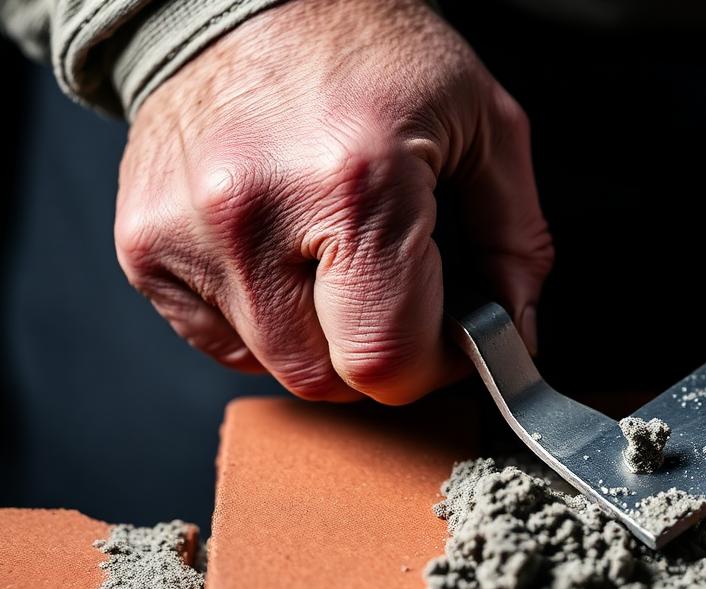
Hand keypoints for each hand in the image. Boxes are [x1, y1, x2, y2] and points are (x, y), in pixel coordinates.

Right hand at [116, 0, 551, 402]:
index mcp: (355, 185)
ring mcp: (187, 234)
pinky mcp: (145, 245)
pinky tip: (284, 258)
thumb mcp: (483, 123)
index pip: (387, 362)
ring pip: (276, 366)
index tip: (448, 334)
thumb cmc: (369, 48)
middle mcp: (256, 215)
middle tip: (397, 295)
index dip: (432, 365)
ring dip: (321, 339)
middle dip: (378, 351)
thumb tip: (513, 334)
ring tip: (336, 262)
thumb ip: (516, 243)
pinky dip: (265, 323)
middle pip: (328, 379)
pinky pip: (222, 343)